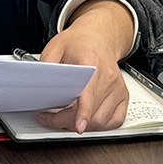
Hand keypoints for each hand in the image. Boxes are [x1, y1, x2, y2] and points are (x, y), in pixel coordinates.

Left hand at [37, 0, 133, 133]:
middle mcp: (109, 77)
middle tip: (50, 118)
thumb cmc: (79, 43)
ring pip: (101, 121)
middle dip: (67, 121)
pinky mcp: (123, 96)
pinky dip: (100, 125)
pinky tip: (88, 119)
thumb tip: (40, 85)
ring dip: (81, 126)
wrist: (98, 37)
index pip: (89, 93)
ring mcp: (118, 88)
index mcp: (92, 63)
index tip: (79, 126)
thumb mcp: (56, 46)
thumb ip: (47, 65)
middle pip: (91, 112)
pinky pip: (115, 121)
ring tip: (65, 118)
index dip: (83, 112)